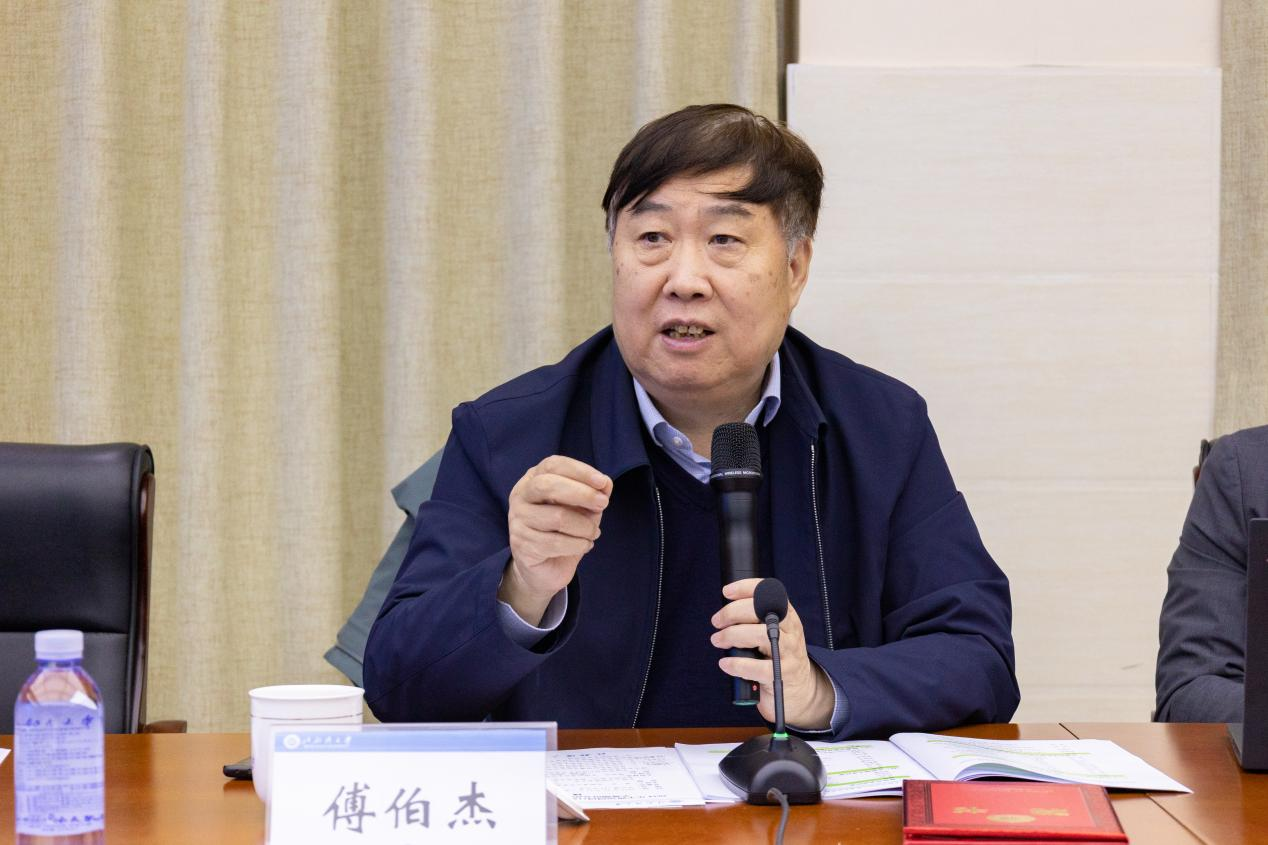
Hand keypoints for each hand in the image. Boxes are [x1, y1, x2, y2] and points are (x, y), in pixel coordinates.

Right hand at [499, 455, 611, 624]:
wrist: (545, 568)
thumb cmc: (565, 530)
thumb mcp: (584, 508)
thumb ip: (593, 493)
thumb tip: (605, 484)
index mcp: (533, 479)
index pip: (553, 465)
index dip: (579, 471)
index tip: (602, 482)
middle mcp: (521, 496)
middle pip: (547, 486)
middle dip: (581, 493)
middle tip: (603, 504)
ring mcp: (517, 521)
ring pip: (557, 517)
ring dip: (584, 526)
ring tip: (594, 533)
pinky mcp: (521, 545)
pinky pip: (556, 543)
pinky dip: (578, 544)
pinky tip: (584, 545)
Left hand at [710, 578, 835, 729]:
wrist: (799, 688)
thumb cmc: (777, 655)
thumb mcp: (772, 632)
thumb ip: (754, 620)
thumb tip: (724, 612)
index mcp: (787, 615)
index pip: (769, 591)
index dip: (746, 588)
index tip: (726, 592)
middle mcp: (791, 630)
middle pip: (761, 610)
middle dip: (733, 612)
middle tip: (716, 621)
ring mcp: (789, 652)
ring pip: (759, 635)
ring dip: (732, 635)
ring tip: (718, 640)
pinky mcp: (784, 674)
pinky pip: (758, 667)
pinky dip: (737, 664)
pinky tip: (726, 663)